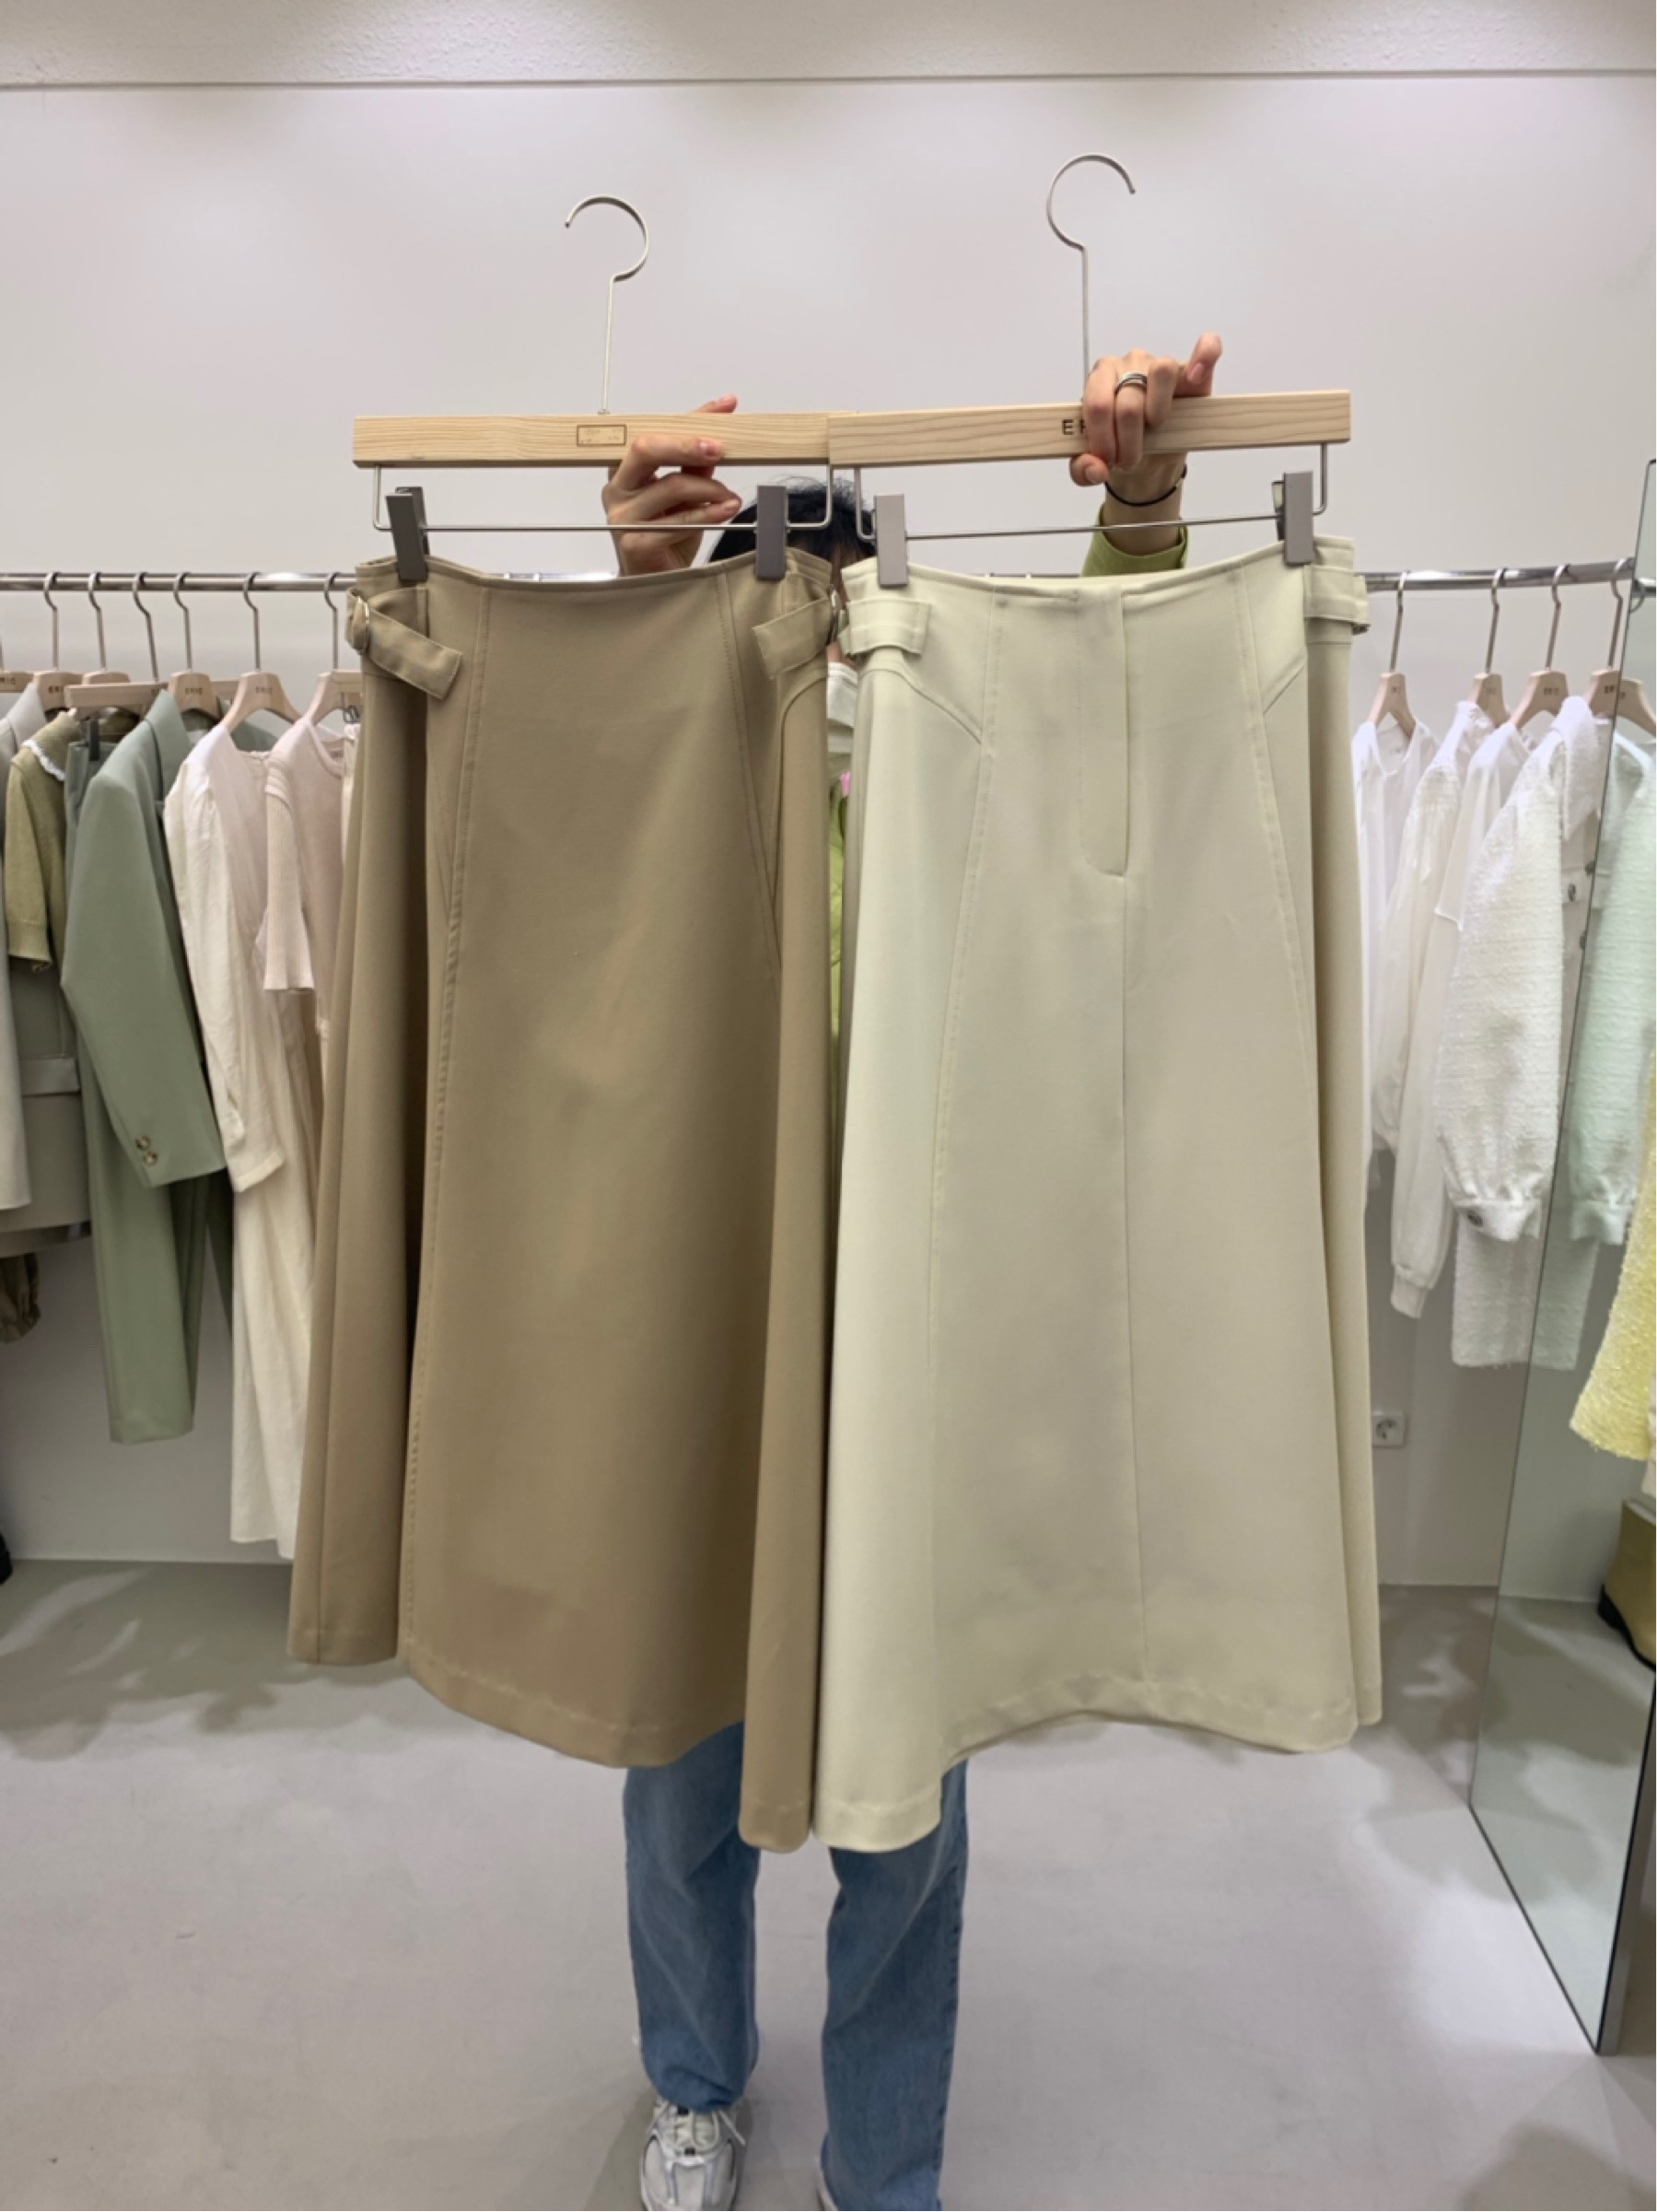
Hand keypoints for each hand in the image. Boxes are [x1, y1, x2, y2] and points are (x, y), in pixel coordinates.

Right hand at [603, 396, 742, 574]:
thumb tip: (723, 430)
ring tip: (729, 497)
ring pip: (670, 486)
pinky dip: (706, 515)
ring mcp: (623, 516)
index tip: (725, 408)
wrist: (654, 581)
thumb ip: (697, 465)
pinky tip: (724, 510)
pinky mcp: (635, 542)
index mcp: (625, 468)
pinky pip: (677, 522)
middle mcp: (618, 488)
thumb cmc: (666, 536)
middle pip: (646, 449)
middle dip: (688, 444)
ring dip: (708, 488)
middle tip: (719, 448)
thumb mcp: (685, 494)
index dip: (690, 418)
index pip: (656, 431)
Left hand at [1069, 333, 1222, 503]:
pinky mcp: (1192, 372)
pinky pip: (1206, 350)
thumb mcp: (1094, 463)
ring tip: (1155, 429)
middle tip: (1129, 459)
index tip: (1107, 461)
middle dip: (1128, 441)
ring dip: (1157, 413)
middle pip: (1129, 401)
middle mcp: (1128, 363)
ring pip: (1161, 373)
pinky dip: (1204, 358)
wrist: (1146, 459)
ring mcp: (1160, 364)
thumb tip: (1096, 468)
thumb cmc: (1119, 449)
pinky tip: (1195, 376)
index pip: (1097, 404)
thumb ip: (1083, 469)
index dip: (1103, 439)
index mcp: (1099, 379)